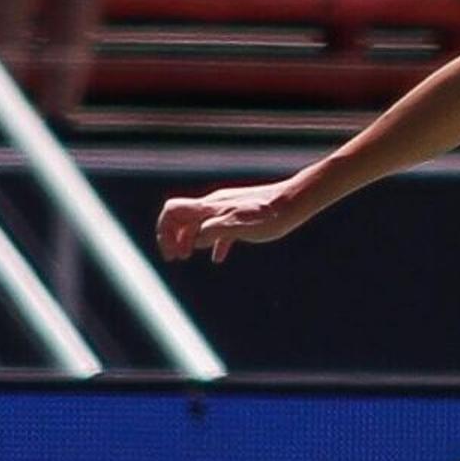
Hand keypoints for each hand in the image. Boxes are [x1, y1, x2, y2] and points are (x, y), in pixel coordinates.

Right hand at [157, 181, 301, 261]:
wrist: (295, 202)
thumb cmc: (270, 216)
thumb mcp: (240, 226)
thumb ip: (214, 231)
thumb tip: (193, 240)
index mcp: (211, 207)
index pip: (173, 211)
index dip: (164, 231)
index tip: (170, 253)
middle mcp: (215, 205)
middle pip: (182, 217)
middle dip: (172, 237)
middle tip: (174, 258)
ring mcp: (227, 209)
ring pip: (199, 223)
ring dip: (188, 240)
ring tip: (187, 256)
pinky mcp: (241, 216)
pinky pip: (219, 229)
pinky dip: (212, 243)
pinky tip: (218, 258)